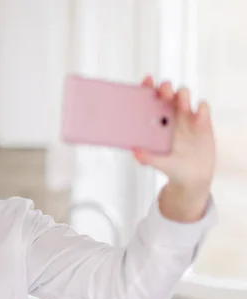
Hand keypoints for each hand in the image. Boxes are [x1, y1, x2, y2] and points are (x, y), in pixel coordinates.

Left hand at [134, 77, 215, 220]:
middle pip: (168, 94)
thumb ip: (147, 158)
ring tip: (180, 101)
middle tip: (163, 90)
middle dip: (165, 88)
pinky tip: (198, 112)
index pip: (151, 98)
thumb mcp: (158, 163)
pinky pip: (203, 109)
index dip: (148, 87)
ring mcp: (187, 117)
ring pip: (185, 98)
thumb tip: (135, 152)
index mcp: (155, 120)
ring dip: (182, 96)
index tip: (146, 80)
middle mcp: (170, 115)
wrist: (192, 176)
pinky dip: (201, 108)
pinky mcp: (204, 123)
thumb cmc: (170, 165)